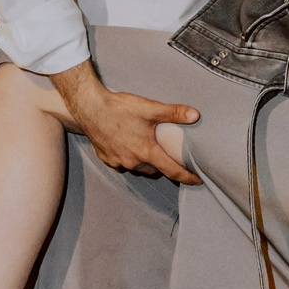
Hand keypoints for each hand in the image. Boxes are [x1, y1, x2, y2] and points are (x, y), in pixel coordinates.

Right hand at [50, 60, 200, 182]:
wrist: (89, 108)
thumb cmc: (119, 108)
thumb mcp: (149, 108)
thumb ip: (173, 113)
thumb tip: (195, 116)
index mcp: (146, 152)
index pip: (172, 171)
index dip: (187, 177)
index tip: (198, 180)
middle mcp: (133, 162)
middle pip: (155, 171)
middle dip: (164, 166)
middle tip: (170, 156)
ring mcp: (118, 162)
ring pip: (138, 168)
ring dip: (146, 163)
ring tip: (149, 149)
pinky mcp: (106, 158)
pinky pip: (122, 164)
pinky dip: (129, 159)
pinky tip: (129, 146)